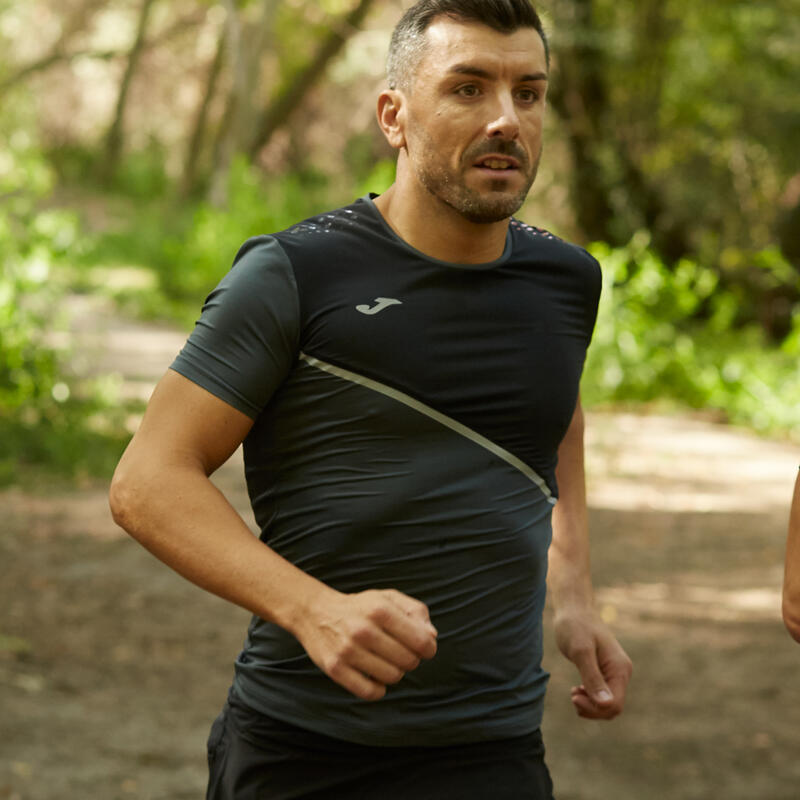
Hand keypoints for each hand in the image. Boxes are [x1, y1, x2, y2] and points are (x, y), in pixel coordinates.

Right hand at [293, 587, 437, 700]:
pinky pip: (370, 693)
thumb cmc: (360, 607)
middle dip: (411, 659)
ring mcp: (348, 651)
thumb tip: (431, 638)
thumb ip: (416, 612)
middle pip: (409, 661)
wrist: (316, 612)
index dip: (428, 648)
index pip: (421, 641)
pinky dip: (378, 688)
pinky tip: (375, 675)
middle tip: (401, 651)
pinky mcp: (335, 669)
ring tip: (386, 661)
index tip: (423, 647)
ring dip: (395, 672)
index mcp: (380, 610)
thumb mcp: (388, 598)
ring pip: (392, 677)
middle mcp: (364, 630)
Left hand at [554, 609, 631, 719]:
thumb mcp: (581, 652)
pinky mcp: (606, 671)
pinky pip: (603, 695)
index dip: (595, 709)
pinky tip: (577, 689)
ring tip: (574, 692)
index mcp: (620, 669)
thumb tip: (606, 705)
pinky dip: (590, 697)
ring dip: (590, 705)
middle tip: (573, 695)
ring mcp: (614, 672)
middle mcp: (622, 672)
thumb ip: (593, 678)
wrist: (574, 609)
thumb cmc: (575, 626)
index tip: (574, 695)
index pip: (615, 705)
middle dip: (592, 708)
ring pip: (607, 704)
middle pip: (612, 708)